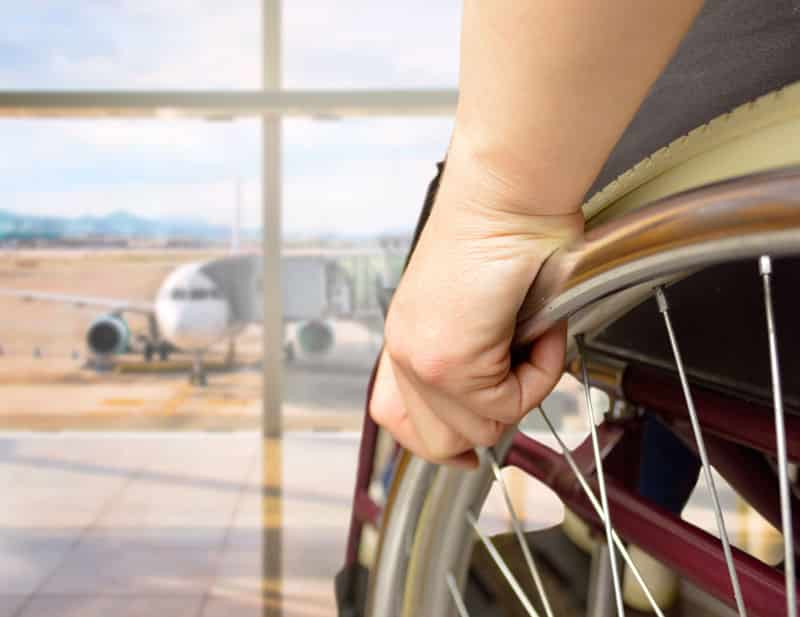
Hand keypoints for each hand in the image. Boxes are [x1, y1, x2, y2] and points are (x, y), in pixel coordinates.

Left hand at [370, 158, 582, 466]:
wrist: (507, 194)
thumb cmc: (505, 231)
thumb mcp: (479, 305)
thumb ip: (476, 353)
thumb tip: (501, 394)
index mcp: (408, 338)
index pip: (394, 415)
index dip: (433, 442)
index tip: (464, 455)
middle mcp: (405, 351)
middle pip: (437, 442)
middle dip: (489, 422)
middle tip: (521, 378)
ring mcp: (421, 360)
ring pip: (481, 429)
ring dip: (524, 389)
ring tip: (535, 335)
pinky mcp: (448, 361)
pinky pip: (510, 404)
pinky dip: (541, 372)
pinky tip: (540, 327)